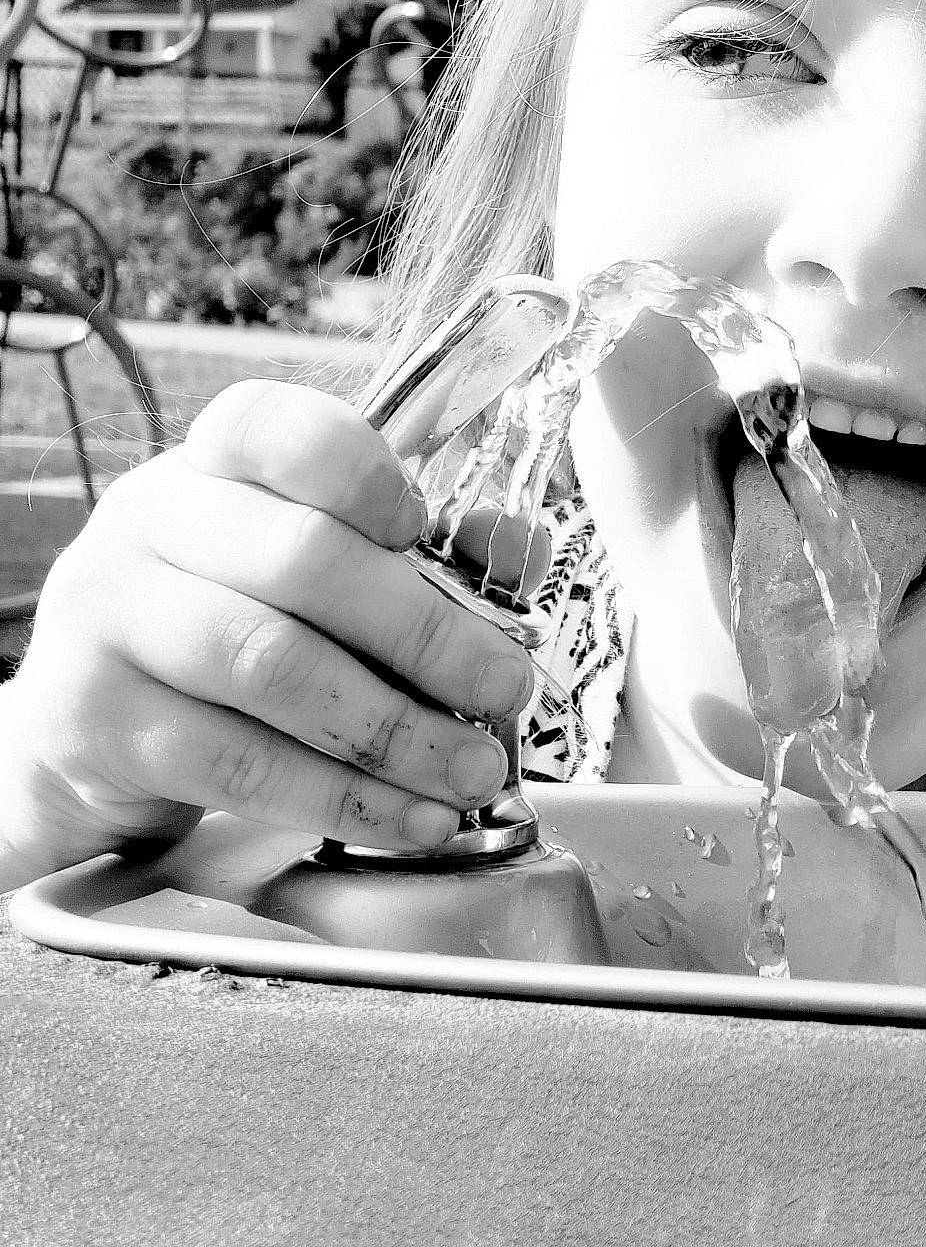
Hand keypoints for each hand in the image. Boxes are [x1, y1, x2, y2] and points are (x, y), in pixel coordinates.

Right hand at [0, 380, 549, 891]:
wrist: (85, 734)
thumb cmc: (231, 631)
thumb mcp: (309, 575)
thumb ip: (416, 553)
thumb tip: (519, 545)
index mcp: (210, 465)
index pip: (274, 427)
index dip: (360, 473)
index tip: (425, 529)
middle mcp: (146, 524)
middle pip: (300, 558)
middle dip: (424, 631)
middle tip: (505, 684)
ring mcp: (112, 620)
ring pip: (272, 668)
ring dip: (396, 730)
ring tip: (473, 769)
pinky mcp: (100, 723)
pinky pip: (240, 764)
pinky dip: (343, 800)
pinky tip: (412, 819)